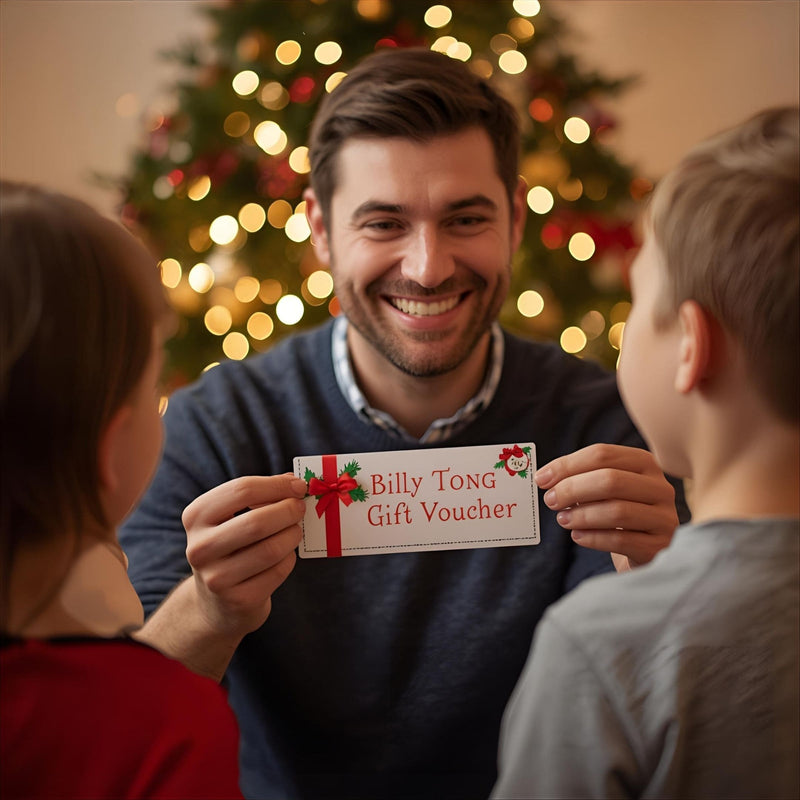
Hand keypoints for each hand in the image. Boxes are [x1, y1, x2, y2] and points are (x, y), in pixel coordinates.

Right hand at [182, 473, 306, 637]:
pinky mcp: (238, 600)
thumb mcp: (234, 517)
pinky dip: (289, 558)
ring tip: (295, 531)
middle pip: (257, 521)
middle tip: (301, 508)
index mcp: (196, 516)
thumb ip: (262, 495)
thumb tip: (296, 481)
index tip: (299, 486)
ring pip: (271, 549)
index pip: (242, 490)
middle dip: (288, 511)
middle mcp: (200, 547)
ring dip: (292, 535)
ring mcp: (217, 578)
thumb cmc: (232, 547)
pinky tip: (285, 555)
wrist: (217, 602)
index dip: (276, 486)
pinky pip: (278, 571)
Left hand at [535, 444, 677, 568]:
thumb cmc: (617, 513)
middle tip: (550, 500)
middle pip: (611, 480)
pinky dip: (593, 538)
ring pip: (617, 511)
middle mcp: (660, 487)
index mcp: (644, 463)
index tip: (541, 479)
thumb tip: (545, 477)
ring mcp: (664, 517)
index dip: (567, 465)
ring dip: (581, 515)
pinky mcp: (659, 546)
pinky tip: (577, 536)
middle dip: (573, 489)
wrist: (645, 549)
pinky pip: (621, 540)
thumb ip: (579, 479)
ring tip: (562, 520)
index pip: (602, 454)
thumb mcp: (604, 491)